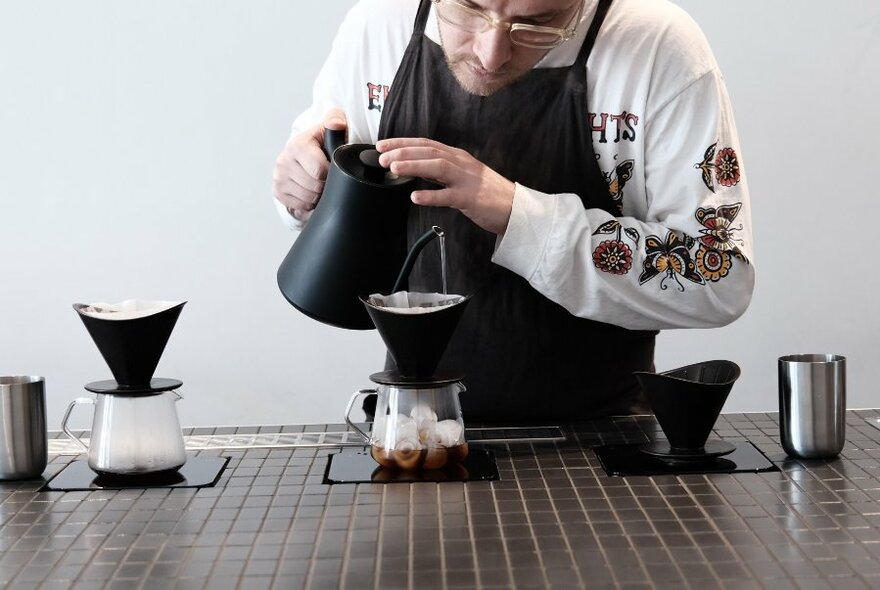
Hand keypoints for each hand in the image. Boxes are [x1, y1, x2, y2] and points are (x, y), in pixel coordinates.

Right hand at [272, 109, 346, 221]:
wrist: (305, 152)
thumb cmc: (321, 143)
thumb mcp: (329, 130)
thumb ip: (336, 121)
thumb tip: (337, 124)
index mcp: (297, 145)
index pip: (320, 171)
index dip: (331, 174)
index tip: (333, 169)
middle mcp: (283, 161)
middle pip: (315, 187)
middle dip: (325, 185)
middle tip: (327, 177)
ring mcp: (278, 177)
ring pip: (308, 198)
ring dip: (317, 195)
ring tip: (319, 182)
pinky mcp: (277, 191)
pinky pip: (300, 207)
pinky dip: (309, 203)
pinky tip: (310, 190)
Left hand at [376, 138, 514, 234]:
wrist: (516, 208)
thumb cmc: (487, 193)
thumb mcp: (463, 175)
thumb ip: (441, 171)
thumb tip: (415, 169)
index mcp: (457, 157)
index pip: (426, 144)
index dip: (403, 142)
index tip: (383, 145)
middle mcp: (461, 164)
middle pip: (429, 152)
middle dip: (403, 152)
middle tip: (382, 156)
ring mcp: (467, 180)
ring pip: (437, 167)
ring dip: (414, 166)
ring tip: (394, 168)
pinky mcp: (471, 198)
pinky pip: (448, 196)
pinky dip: (431, 195)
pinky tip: (415, 197)